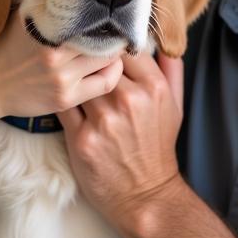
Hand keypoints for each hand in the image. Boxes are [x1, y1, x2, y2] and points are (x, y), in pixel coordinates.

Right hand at [0, 11, 123, 122]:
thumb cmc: (2, 45)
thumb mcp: (22, 16)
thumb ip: (49, 5)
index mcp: (43, 25)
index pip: (90, 13)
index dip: (105, 10)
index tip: (110, 8)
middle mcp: (53, 51)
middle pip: (102, 35)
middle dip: (113, 30)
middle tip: (118, 25)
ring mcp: (60, 77)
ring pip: (107, 59)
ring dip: (114, 51)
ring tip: (114, 43)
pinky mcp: (65, 98)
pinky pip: (104, 83)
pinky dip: (112, 72)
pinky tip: (109, 65)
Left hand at [59, 52, 184, 228]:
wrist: (144, 196)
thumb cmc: (157, 147)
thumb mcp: (175, 107)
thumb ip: (171, 70)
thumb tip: (163, 41)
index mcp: (153, 88)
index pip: (125, 48)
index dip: (113, 47)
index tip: (105, 49)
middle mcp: (128, 100)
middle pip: (98, 61)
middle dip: (91, 62)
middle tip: (82, 60)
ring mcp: (103, 120)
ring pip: (79, 80)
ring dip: (75, 79)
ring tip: (69, 77)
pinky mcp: (81, 138)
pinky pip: (64, 105)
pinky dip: (62, 99)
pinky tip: (63, 99)